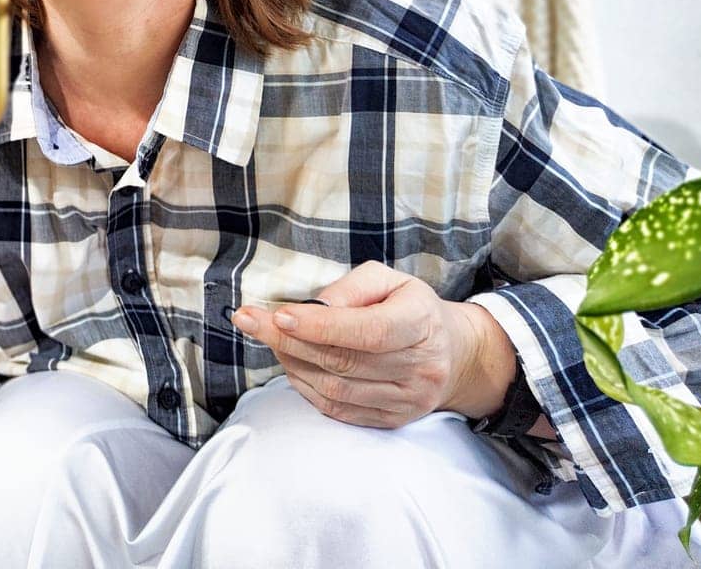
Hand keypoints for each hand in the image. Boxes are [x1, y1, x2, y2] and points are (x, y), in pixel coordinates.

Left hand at [230, 261, 498, 428]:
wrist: (452, 352)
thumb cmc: (409, 307)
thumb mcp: (388, 280)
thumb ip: (349, 289)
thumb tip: (311, 308)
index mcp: (421, 323)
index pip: (368, 331)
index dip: (321, 326)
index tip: (278, 315)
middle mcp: (419, 367)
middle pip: (344, 361)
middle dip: (288, 340)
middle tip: (248, 321)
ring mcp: (408, 400)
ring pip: (336, 389)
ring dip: (292, 362)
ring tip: (269, 337)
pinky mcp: (393, 420)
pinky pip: (338, 410)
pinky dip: (306, 387)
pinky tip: (291, 363)